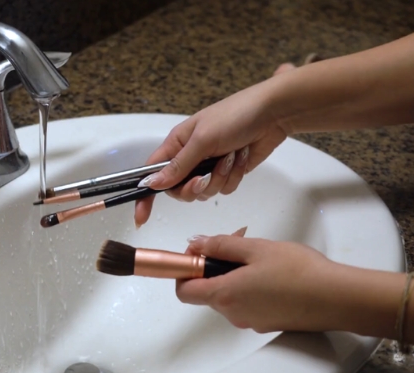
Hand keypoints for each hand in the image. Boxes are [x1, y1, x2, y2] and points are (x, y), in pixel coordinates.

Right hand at [133, 78, 289, 226]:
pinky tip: (242, 156)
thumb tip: (152, 184)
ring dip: (219, 178)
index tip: (141, 216)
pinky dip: (233, 176)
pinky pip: (224, 189)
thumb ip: (178, 166)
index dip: (146, 195)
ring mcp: (210, 166)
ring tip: (231, 156)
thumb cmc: (235, 116)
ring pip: (204, 193)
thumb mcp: (202, 140)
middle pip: (179, 190)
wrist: (273, 114)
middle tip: (204, 179)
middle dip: (193, 188)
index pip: (153, 173)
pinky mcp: (228, 173)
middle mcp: (190, 157)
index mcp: (177, 144)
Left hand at [177, 234, 340, 332]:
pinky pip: (247, 304)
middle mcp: (233, 314)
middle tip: (236, 246)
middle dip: (214, 267)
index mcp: (224, 295)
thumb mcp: (256, 248)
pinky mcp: (267, 324)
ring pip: (229, 296)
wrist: (336, 298)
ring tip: (260, 257)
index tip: (198, 252)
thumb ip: (222, 245)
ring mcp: (250, 322)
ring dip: (235, 276)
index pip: (184, 290)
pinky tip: (273, 273)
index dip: (185, 269)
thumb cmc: (300, 272)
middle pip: (207, 292)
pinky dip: (251, 288)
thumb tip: (196, 244)